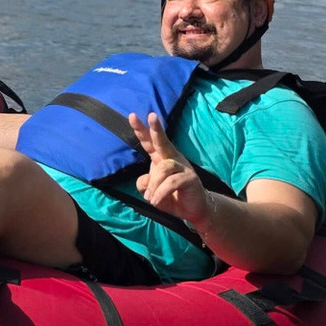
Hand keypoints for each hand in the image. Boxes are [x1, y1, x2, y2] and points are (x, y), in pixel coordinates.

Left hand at [128, 112, 213, 226]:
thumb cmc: (171, 197)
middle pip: (162, 142)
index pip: (150, 142)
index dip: (141, 130)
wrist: (193, 210)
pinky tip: (156, 201)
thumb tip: (144, 181)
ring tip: (150, 198)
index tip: (132, 116)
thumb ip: (144, 184)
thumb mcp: (152, 192)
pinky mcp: (190, 178)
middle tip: (151, 115)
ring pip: (163, 168)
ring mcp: (183, 167)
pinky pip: (171, 182)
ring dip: (153, 185)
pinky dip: (160, 192)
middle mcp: (172, 158)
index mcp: (161, 158)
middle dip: (156, 129)